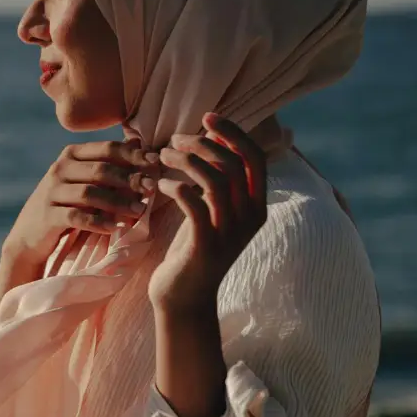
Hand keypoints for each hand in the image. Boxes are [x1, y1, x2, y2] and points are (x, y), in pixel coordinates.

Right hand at [2, 139, 156, 270]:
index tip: (155, 162)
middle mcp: (59, 169)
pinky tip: (115, 228)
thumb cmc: (67, 203)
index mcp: (72, 155)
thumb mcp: (86, 180)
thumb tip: (139, 142)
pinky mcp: (48, 215)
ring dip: (118, 203)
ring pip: (90, 193)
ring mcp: (51, 192)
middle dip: (129, 179)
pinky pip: (77, 217)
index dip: (132, 155)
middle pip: (101, 170)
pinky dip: (98, 222)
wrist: (30, 233)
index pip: (107, 149)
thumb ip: (110, 162)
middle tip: (151, 188)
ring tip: (139, 211)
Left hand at [148, 113, 267, 314]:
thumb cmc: (193, 249)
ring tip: (162, 156)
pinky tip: (160, 184)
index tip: (207, 117)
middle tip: (174, 140)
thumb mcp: (211, 212)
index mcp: (256, 207)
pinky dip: (176, 186)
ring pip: (215, 180)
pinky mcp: (206, 246)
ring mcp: (230, 234)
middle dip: (202, 144)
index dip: (233, 132)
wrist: (184, 298)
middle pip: (232, 164)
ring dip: (186, 161)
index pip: (255, 157)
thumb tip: (209, 136)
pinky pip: (193, 203)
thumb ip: (218, 180)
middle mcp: (250, 219)